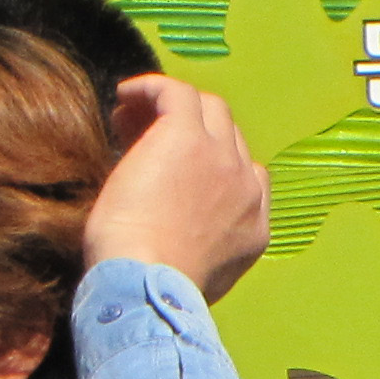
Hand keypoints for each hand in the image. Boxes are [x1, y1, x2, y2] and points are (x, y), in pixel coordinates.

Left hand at [85, 76, 270, 302]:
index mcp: (254, 224)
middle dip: (192, 130)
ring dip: (172, 107)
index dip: (209, 161)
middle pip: (228, 134)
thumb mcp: (200, 276)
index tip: (170, 168)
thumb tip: (175, 231)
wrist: (149, 283)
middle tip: (143, 137)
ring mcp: (221, 158)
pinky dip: (150, 88)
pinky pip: (174, 91)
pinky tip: (125, 96)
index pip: (246, 173)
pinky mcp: (187, 136)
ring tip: (130, 117)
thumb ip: (204, 247)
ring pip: (208, 106)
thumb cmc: (158, 290)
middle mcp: (246, 186)